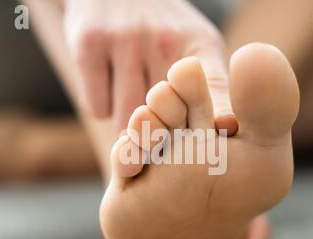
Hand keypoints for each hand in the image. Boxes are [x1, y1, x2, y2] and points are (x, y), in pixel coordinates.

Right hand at [63, 0, 235, 132]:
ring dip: (126, 121)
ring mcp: (126, 39)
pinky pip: (97, 108)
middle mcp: (166, 39)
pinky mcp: (89, 45)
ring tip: (129, 90)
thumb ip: (210, 87)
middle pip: (163, 120)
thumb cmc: (160, 32)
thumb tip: (220, 132)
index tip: (223, 130)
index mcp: (200, 44)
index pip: (215, 85)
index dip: (220, 111)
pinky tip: (107, 80)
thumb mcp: (195, 46)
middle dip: (156, 128)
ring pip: (126, 121)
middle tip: (153, 114)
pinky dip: (101, 104)